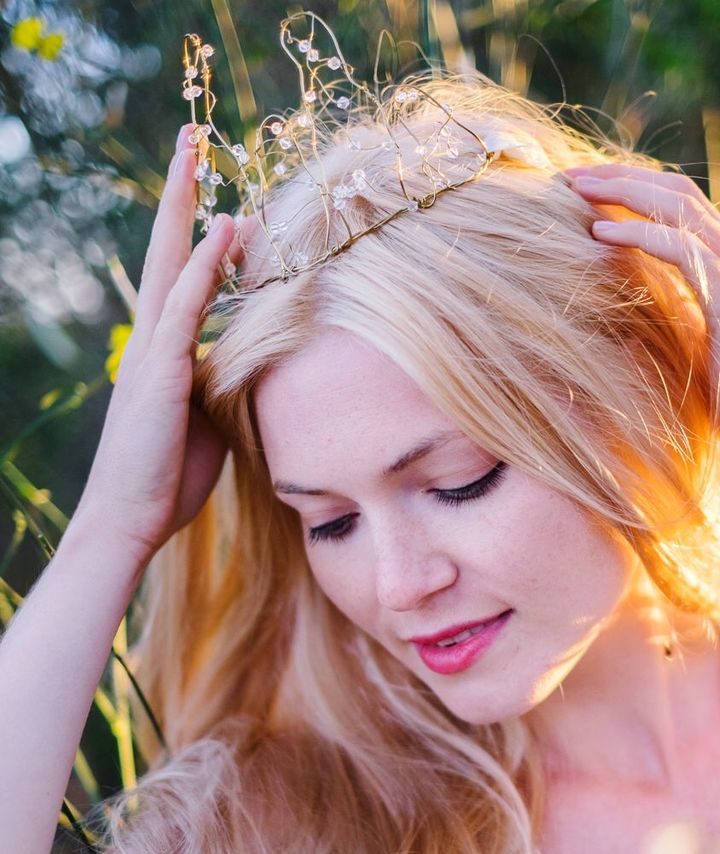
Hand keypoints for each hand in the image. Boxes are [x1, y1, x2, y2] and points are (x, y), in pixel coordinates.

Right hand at [76, 123, 239, 564]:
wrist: (131, 520)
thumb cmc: (169, 477)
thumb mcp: (209, 423)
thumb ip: (225, 386)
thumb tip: (256, 369)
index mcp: (164, 351)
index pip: (182, 275)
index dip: (197, 229)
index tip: (212, 186)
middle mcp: (153, 339)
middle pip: (168, 250)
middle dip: (181, 193)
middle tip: (193, 135)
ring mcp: (152, 351)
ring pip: (173, 264)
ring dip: (188, 206)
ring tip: (199, 150)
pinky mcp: (160, 374)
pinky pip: (185, 309)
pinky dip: (206, 268)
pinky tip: (226, 231)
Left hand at [565, 163, 719, 478]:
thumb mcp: (691, 350)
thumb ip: (672, 317)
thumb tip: (626, 306)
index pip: (679, 207)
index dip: (631, 190)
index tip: (580, 191)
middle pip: (677, 192)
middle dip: (620, 177)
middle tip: (568, 176)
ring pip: (680, 207)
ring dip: (623, 192)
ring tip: (574, 189)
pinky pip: (683, 249)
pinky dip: (639, 234)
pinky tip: (598, 235)